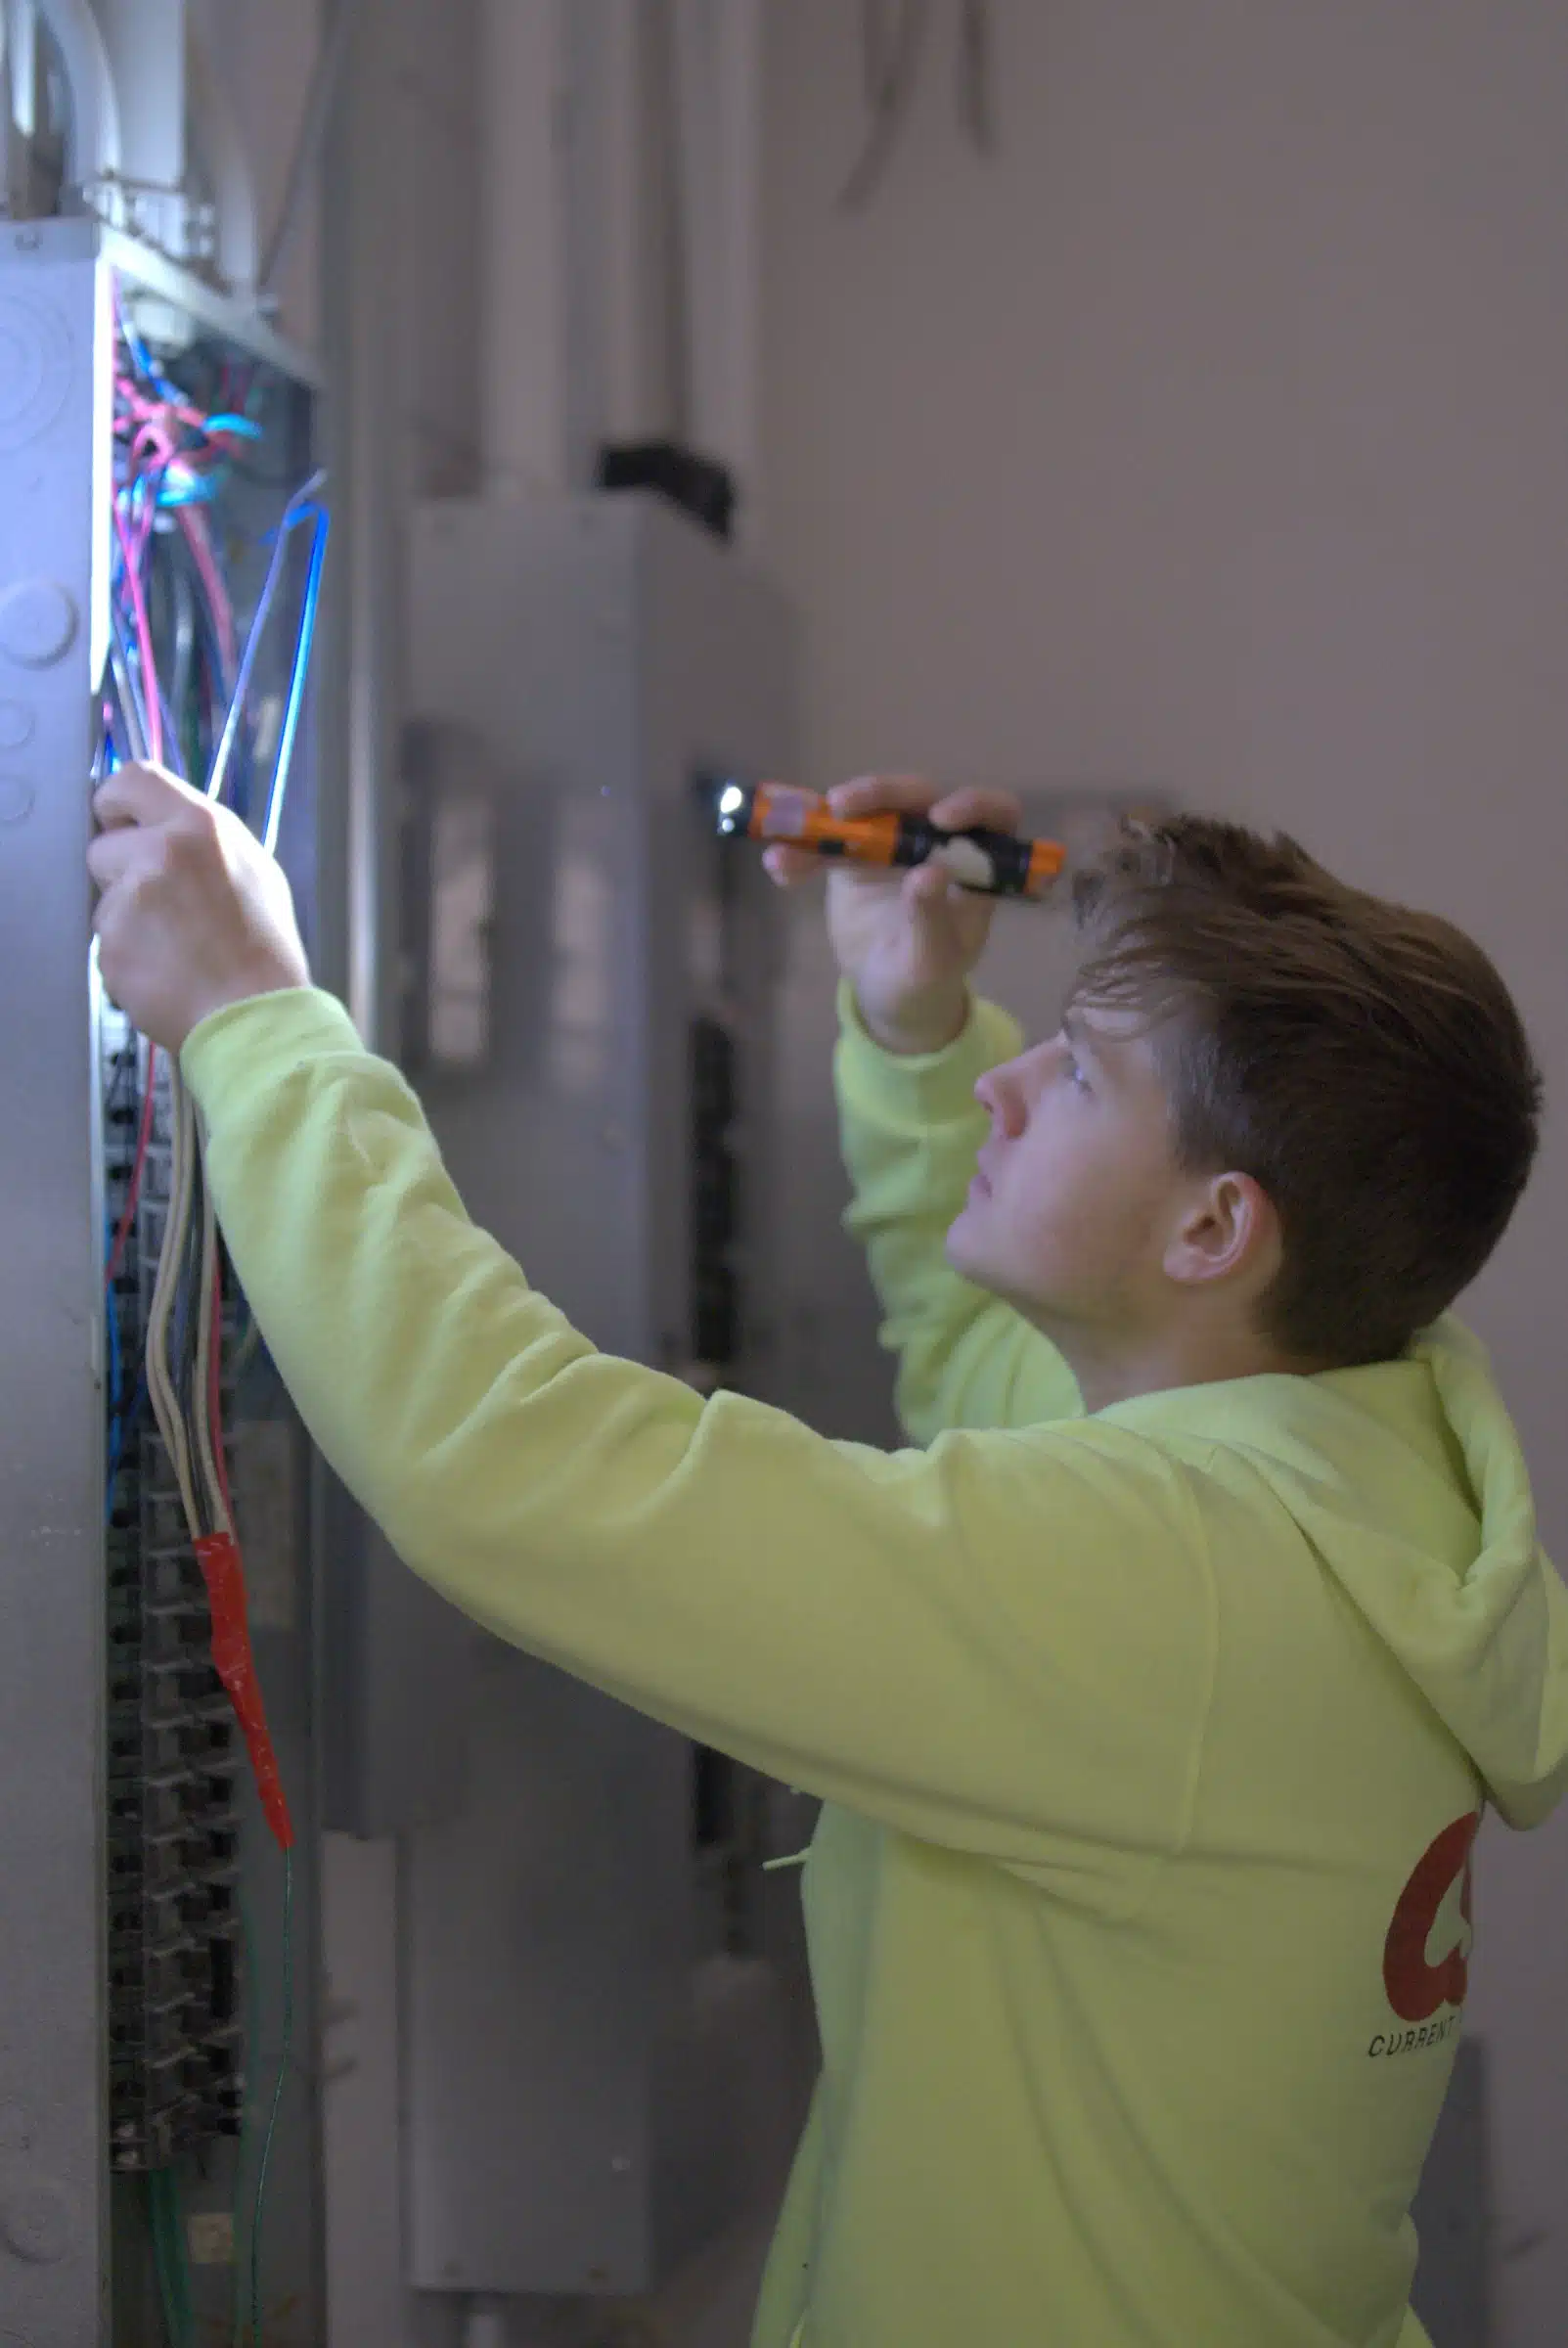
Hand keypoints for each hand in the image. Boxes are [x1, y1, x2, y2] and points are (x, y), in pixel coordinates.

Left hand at [89, 762, 310, 1053]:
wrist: (257, 1015)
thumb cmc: (264, 948)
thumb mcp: (251, 869)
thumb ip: (200, 841)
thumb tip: (160, 829)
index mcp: (200, 826)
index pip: (131, 779)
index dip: (116, 802)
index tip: (119, 822)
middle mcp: (160, 854)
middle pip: (102, 846)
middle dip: (119, 873)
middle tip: (159, 904)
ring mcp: (130, 902)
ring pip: (104, 900)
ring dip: (126, 920)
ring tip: (174, 948)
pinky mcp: (111, 947)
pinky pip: (106, 943)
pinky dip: (128, 957)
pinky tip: (165, 971)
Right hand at [765, 775, 1021, 1053]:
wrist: (889, 995)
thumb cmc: (926, 982)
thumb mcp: (930, 961)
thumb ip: (931, 918)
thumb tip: (929, 874)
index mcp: (976, 866)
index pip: (992, 815)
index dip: (973, 805)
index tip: (940, 818)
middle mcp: (938, 844)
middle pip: (917, 798)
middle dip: (881, 793)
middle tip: (841, 806)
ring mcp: (894, 846)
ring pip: (867, 811)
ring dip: (826, 818)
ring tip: (789, 841)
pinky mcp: (856, 858)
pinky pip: (827, 842)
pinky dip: (802, 850)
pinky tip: (778, 867)